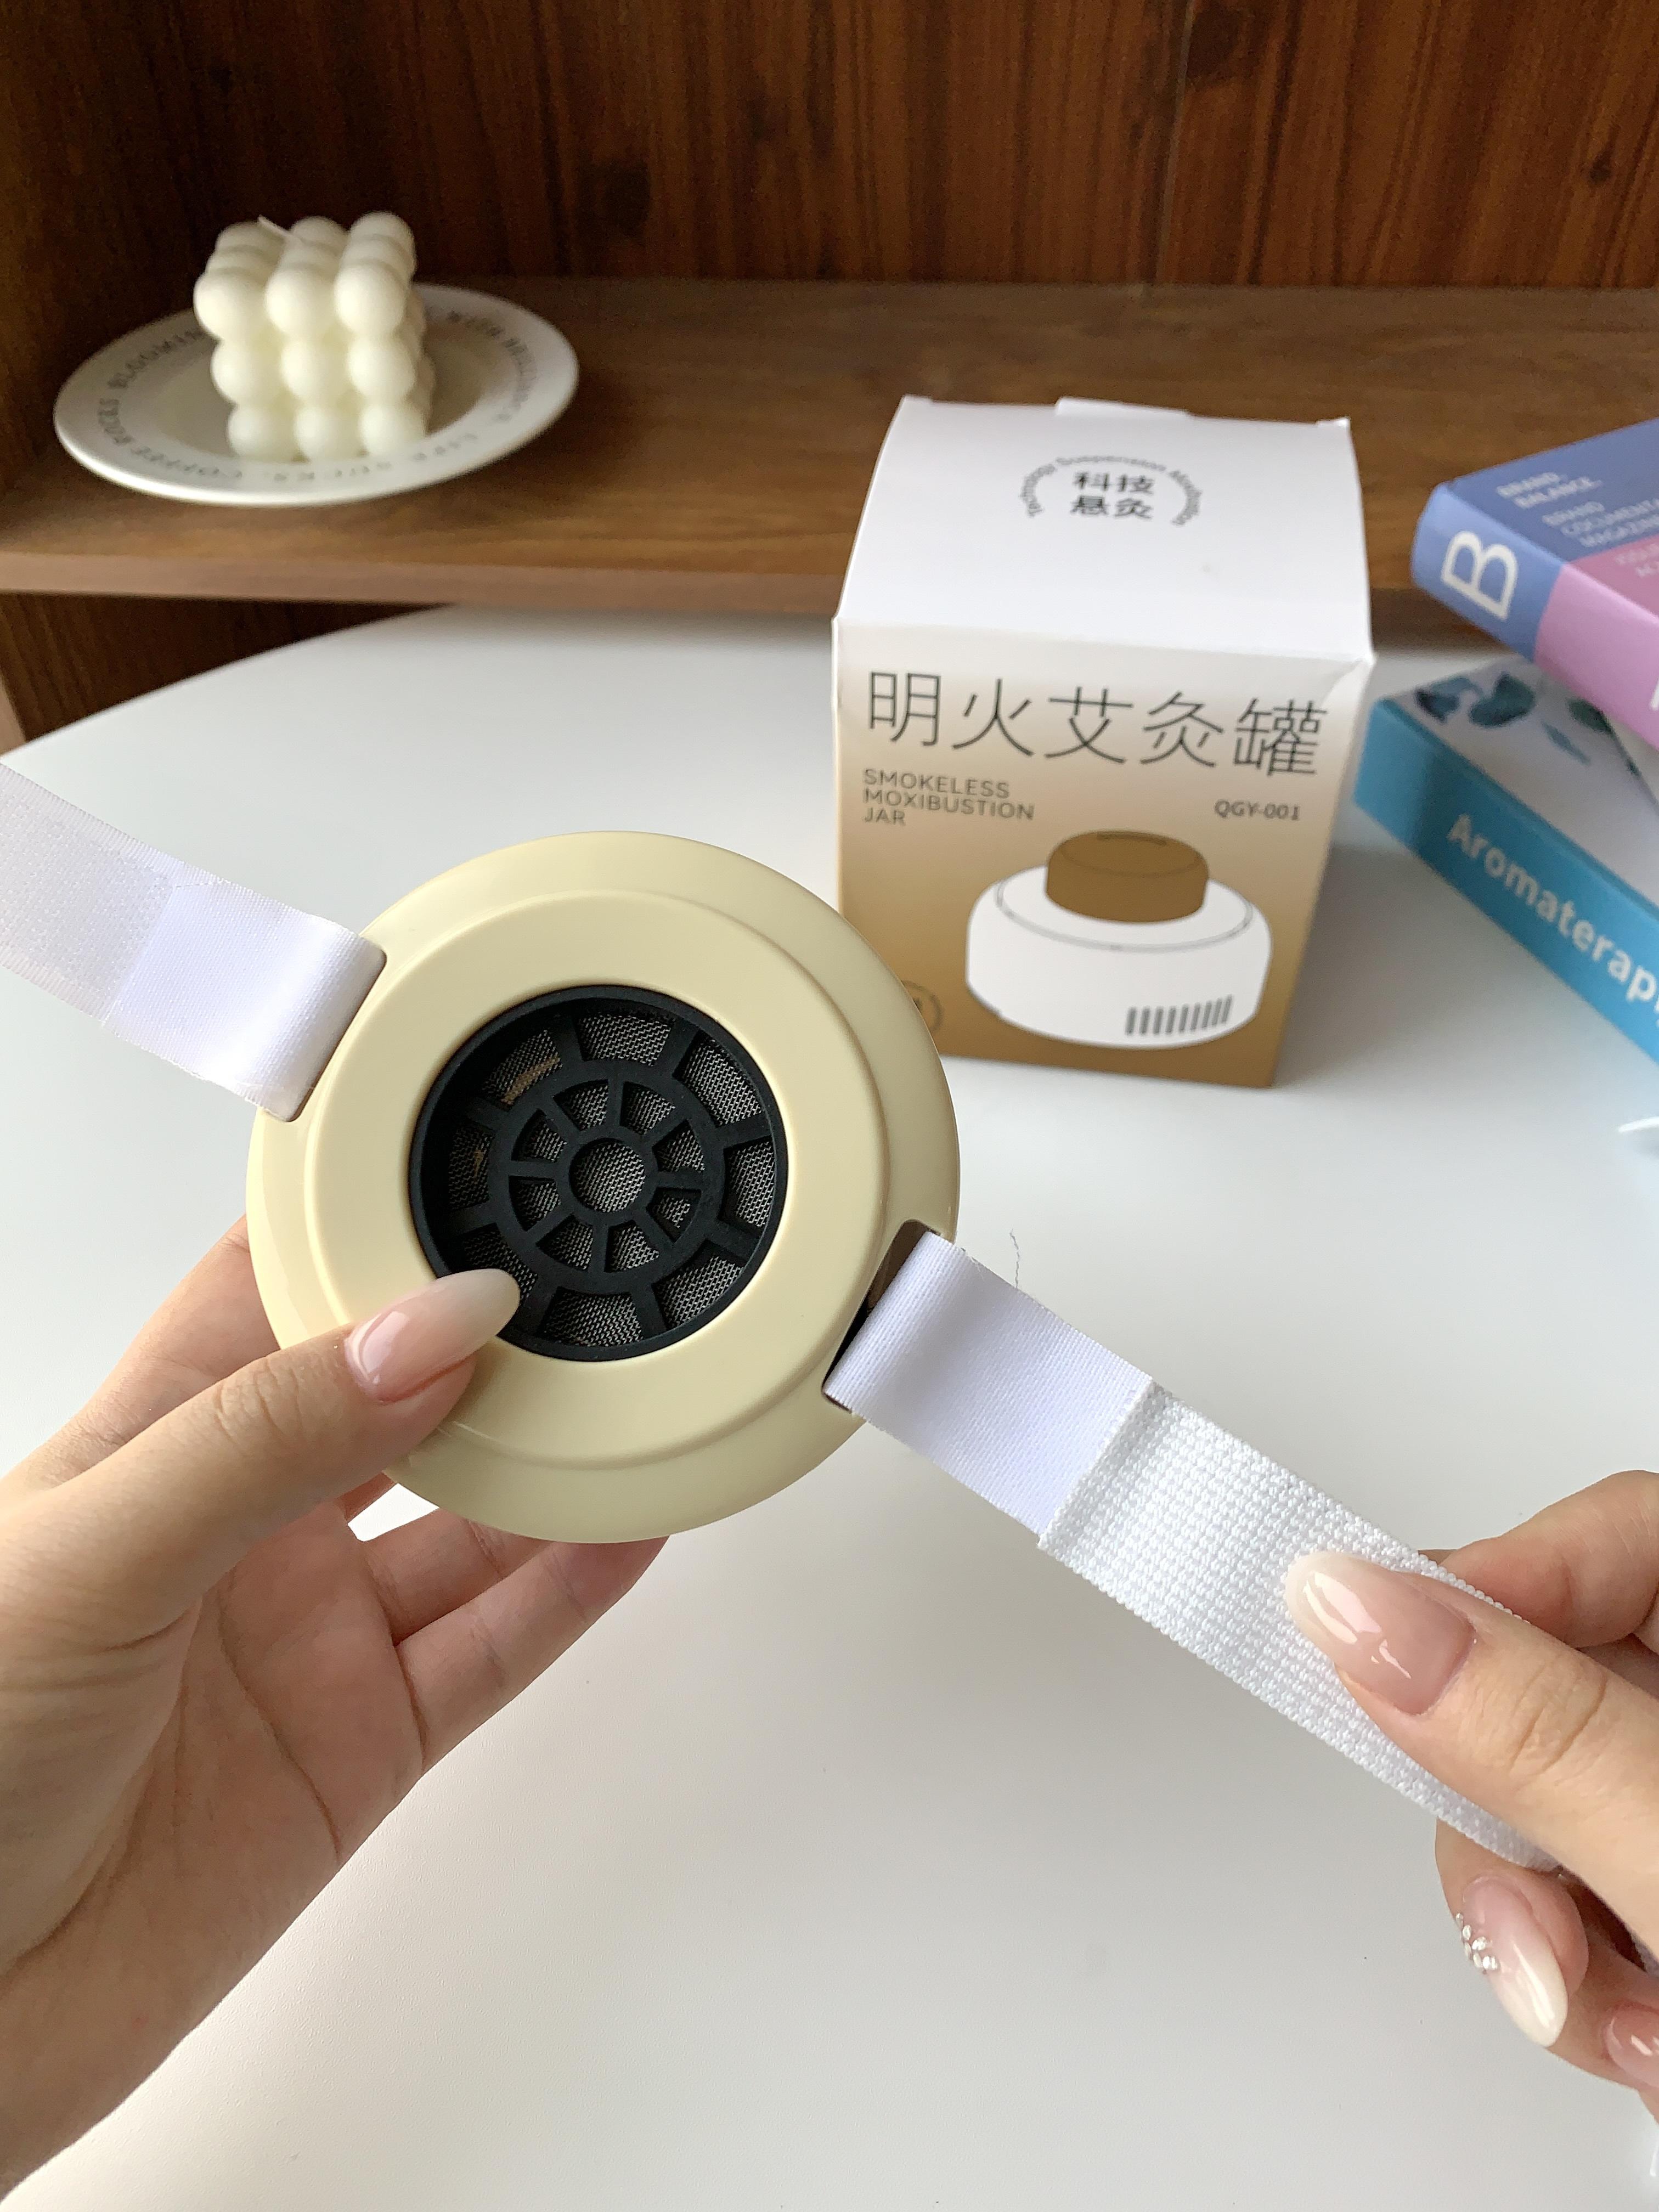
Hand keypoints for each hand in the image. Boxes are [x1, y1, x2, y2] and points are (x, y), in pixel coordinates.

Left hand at [0, 1224, 659, 2191]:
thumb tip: (430, 1327)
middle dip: (494, 1344)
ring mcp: (309, 1633)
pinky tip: (629, 1529)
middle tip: (595, 1289)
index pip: (282, 1292)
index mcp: (158, 1441)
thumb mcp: (96, 1550)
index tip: (483, 1179)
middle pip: (401, 1399)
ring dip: (555, 1465)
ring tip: (642, 1400)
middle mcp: (244, 1525)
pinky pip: (490, 1647)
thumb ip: (267, 1437)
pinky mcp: (361, 1742)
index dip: (377, 1232)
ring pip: (469, 1521)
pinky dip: (569, 1590)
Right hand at [1285, 1474, 1658, 2109]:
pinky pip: (1573, 1905)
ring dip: (1546, 1938)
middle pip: (1537, 1691)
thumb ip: (1531, 1733)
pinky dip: (1590, 1987)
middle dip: (1507, 1827)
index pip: (1601, 1536)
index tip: (1361, 1650)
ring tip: (1633, 2024)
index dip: (1481, 1590)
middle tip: (1531, 1929)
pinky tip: (1653, 2041)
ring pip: (1537, 1813)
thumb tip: (1351, 1603)